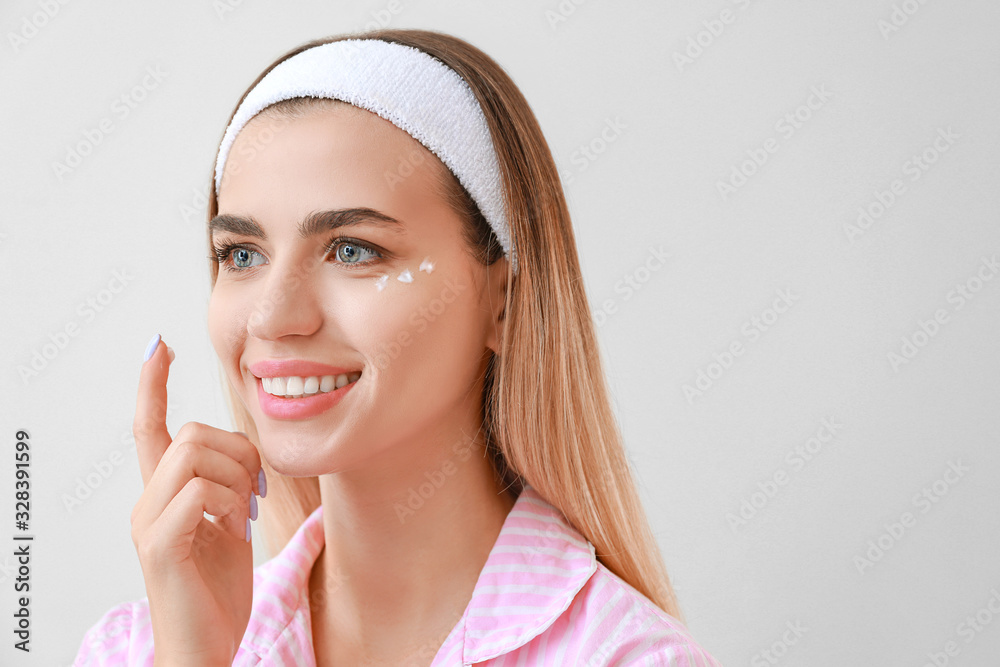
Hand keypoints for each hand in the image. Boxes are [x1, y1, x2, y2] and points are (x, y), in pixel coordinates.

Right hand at [129, 337, 262, 664]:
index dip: (153, 385)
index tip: (160, 346)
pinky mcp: (159, 545)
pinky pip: (201, 492)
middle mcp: (146, 503)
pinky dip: (230, 505)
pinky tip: (234, 532)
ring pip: (196, 454)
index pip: (150, 427)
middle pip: (190, 432)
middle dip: (237, 451)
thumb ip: (227, 488)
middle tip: (255, 491)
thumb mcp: (229, 525)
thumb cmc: (218, 590)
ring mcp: (148, 522)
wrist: (207, 645)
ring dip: (237, 479)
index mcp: (163, 495)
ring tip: (244, 515)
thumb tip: (247, 456)